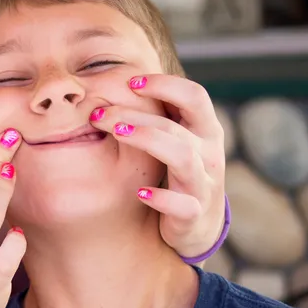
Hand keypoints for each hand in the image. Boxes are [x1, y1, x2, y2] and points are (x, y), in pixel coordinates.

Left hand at [89, 74, 226, 259]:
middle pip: (176, 125)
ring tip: (116, 134)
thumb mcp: (178, 141)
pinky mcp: (193, 214)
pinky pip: (182, 205)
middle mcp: (209, 154)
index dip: (164, 84)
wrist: (199, 225)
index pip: (194, 95)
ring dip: (148, 141)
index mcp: (206, 130)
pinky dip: (161, 198)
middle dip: (136, 115)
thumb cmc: (180, 173)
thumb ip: (161, 116)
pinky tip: (139, 192)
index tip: (129, 82)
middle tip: (98, 114)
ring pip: (183, 157)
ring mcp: (203, 184)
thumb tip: (119, 83)